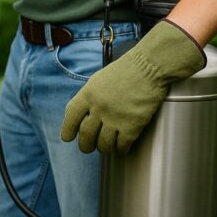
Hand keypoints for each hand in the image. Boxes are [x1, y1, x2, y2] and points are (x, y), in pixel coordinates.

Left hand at [60, 20, 205, 153]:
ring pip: (103, 144)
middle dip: (86, 145)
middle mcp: (98, 107)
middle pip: (86, 135)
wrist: (149, 66)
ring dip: (104, 149)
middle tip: (88, 148)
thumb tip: (85, 113)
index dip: (67, 130)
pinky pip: (122, 145)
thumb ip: (89, 96)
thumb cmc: (126, 70)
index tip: (68, 138)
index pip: (71, 116)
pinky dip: (121, 149)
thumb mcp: (99, 80)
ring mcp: (114, 118)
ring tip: (107, 148)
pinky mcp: (132, 125)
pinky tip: (123, 148)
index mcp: (88, 94)